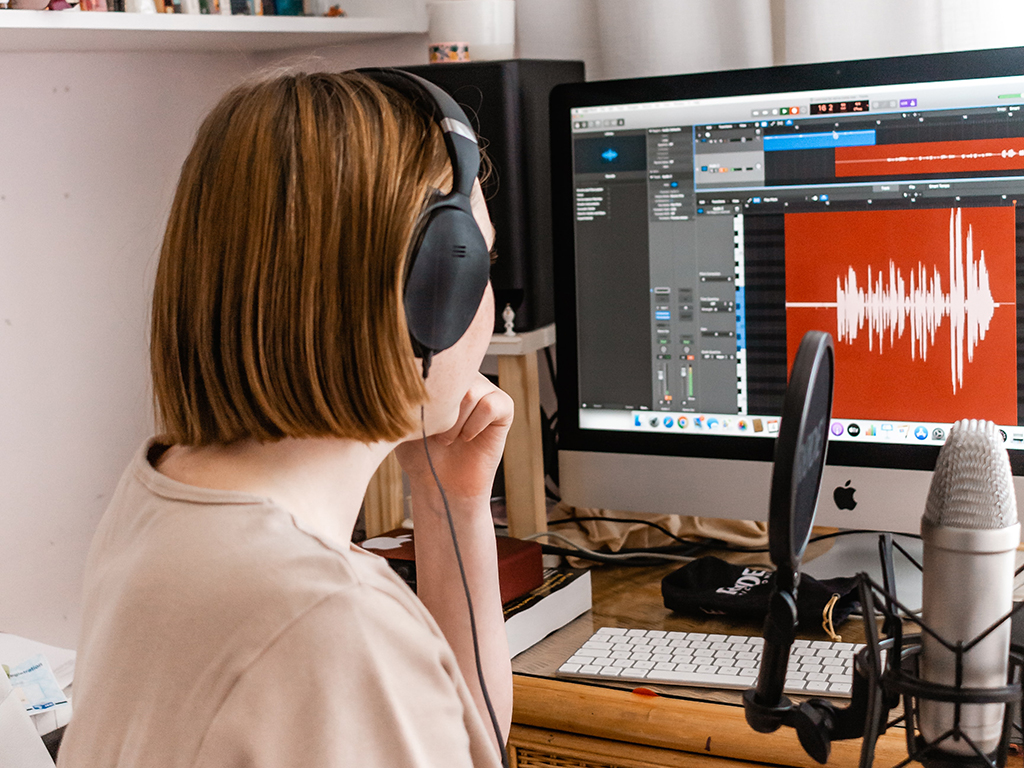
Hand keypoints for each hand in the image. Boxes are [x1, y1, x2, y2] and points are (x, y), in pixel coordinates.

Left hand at [395, 373, 513, 504]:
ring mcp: (485, 390)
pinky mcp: (503, 407)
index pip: (435, 363)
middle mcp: (465, 376)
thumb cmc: (419, 451)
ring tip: (447, 439)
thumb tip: (402, 371)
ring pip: (471, 392)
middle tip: (432, 432)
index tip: (417, 416)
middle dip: (440, 409)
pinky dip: (474, 425)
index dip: (424, 390)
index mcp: (441, 373)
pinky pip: (490, 406)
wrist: (439, 483)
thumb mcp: (402, 417)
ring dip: (455, 421)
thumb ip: (404, 391)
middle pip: (454, 376)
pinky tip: (466, 438)